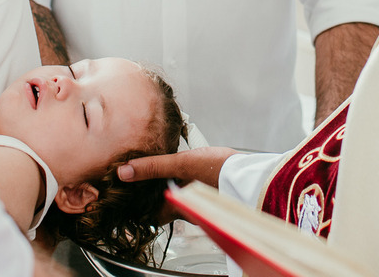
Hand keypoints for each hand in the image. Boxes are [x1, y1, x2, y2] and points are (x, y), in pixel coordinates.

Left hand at [117, 147, 237, 224]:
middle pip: (167, 208)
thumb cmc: (220, 171)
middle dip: (159, 195)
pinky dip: (189, 183)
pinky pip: (196, 193)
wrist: (254, 175)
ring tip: (167, 170)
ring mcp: (204, 206)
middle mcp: (191, 211)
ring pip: (183, 199)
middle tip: (149, 180)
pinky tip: (190, 170)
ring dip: (175, 187)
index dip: (144, 208)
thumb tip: (124, 172)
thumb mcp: (182, 163)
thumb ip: (152, 167)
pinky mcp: (216, 197)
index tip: (135, 195)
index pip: (153, 216)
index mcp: (179, 207)